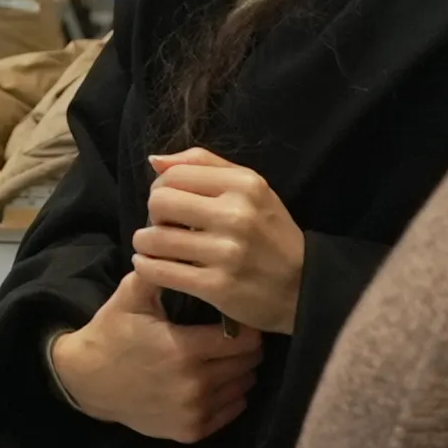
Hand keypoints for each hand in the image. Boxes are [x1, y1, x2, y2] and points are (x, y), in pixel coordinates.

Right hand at [48, 273, 258, 441]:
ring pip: (244, 387)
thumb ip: (159, 272)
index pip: (245, 339)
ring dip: (240, 371)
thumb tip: (185, 245)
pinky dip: (230, 395)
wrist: (86, 381)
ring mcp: (193, 412)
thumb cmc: (112, 333)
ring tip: (224, 357)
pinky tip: (215, 380)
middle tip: (233, 336)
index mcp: (184, 350)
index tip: (236, 318)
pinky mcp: (190, 431)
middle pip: (249, 364)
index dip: (246, 326)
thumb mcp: (130, 296)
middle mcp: (194, 385)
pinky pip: (231, 411)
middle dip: (246, 347)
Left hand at [132, 146, 308, 336]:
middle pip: (159, 202)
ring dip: (145, 243)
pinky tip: (152, 265)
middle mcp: (236, 214)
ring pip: (154, 238)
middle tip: (164, 226)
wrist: (303, 286)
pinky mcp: (217, 286)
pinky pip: (159, 271)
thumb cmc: (270, 232)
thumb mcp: (250, 187)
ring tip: (154, 248)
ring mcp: (227, 252)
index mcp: (244, 185)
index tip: (168, 204)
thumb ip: (203, 165)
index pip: (173, 175)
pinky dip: (146, 267)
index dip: (160, 188)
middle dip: (153, 215)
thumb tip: (154, 161)